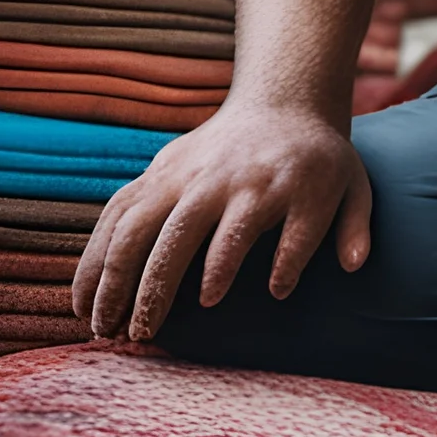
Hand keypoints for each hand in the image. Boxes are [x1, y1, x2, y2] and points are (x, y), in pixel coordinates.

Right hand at [72, 100, 372, 343]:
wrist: (284, 101)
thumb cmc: (321, 160)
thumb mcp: (353, 187)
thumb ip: (354, 227)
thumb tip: (353, 266)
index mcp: (274, 184)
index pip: (243, 229)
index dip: (223, 264)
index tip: (209, 301)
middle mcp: (224, 179)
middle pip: (182, 230)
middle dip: (157, 283)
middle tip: (144, 335)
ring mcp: (186, 174)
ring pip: (138, 225)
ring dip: (116, 278)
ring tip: (105, 328)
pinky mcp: (159, 173)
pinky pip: (118, 214)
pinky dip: (96, 256)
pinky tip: (83, 300)